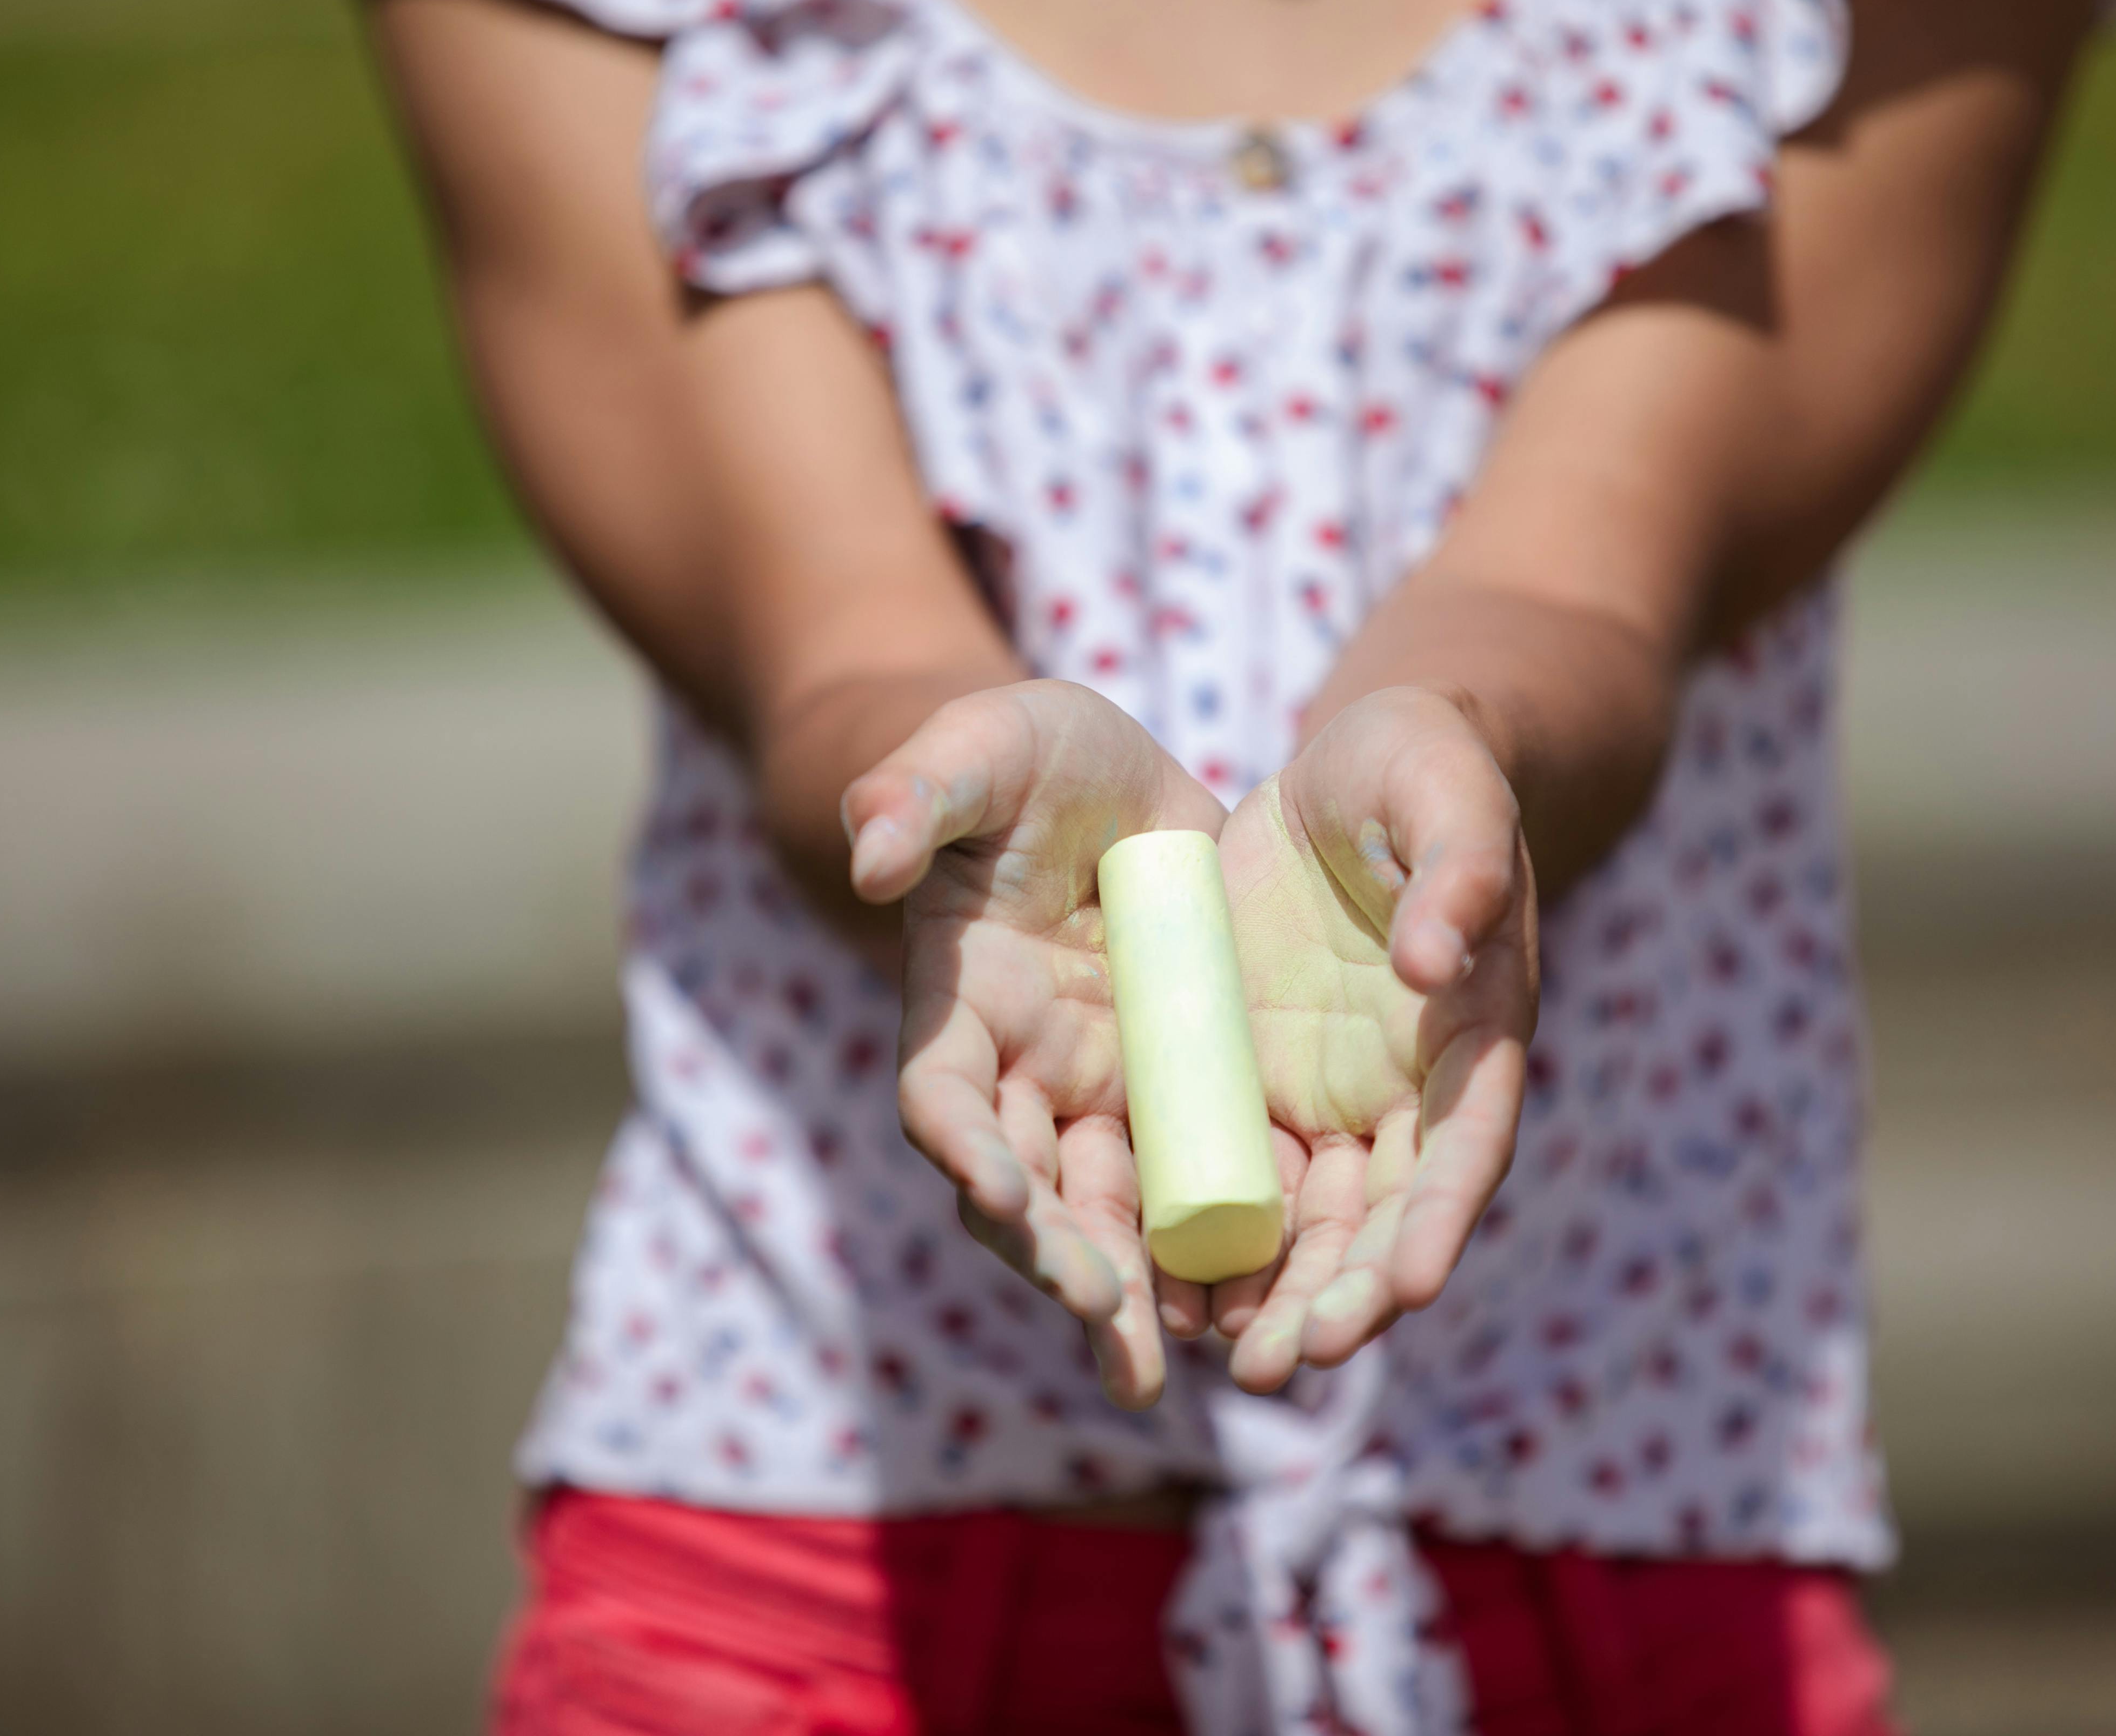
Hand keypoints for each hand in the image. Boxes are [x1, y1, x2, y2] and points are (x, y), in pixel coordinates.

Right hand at [842, 679, 1223, 1407]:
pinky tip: (1249, 1311)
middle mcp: (1022, 1074)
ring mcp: (1098, 1094)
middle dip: (1056, 1259)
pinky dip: (1211, 1252)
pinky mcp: (1177, 1096)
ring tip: (1158, 1372)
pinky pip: (1192, 1187)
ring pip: (1104, 1217)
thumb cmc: (1026, 754)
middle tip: (1107, 1321)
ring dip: (1125, 1297)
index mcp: (960, 1004)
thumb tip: (866, 852)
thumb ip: (918, 790)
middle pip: (1024, 1191)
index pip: (944, 1099)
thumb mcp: (981, 743)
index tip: (999, 1194)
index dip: (963, 1149)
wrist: (1113, 779)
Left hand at [1203, 687, 1539, 1393]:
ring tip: (1224, 1362)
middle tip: (1286, 1364)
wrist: (1347, 766)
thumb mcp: (1443, 788)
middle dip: (1340, 1297)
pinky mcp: (1250, 1082)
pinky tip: (1160, 1296)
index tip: (1402, 1291)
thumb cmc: (1420, 766)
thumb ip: (1457, 865)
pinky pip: (1229, 1177)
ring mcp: (1325, 1095)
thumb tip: (1431, 962)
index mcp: (1476, 1035)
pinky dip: (1205, 1239)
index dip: (1438, 1222)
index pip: (1465, 1148)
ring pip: (1305, 1223)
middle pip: (1382, 1218)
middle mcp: (1405, 1092)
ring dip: (1272, 1297)